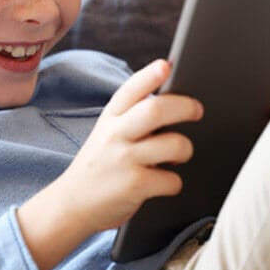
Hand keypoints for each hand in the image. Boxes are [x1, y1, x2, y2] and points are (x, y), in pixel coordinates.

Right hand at [56, 59, 202, 234]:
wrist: (72, 204)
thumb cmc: (100, 165)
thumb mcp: (106, 132)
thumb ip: (132, 116)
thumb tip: (174, 100)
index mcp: (110, 117)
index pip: (131, 89)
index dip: (151, 75)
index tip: (167, 65)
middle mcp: (115, 134)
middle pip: (157, 110)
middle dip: (186, 107)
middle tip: (197, 110)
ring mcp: (124, 159)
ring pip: (175, 144)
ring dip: (185, 150)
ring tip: (177, 155)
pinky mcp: (134, 185)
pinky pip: (173, 179)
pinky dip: (174, 182)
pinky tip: (163, 182)